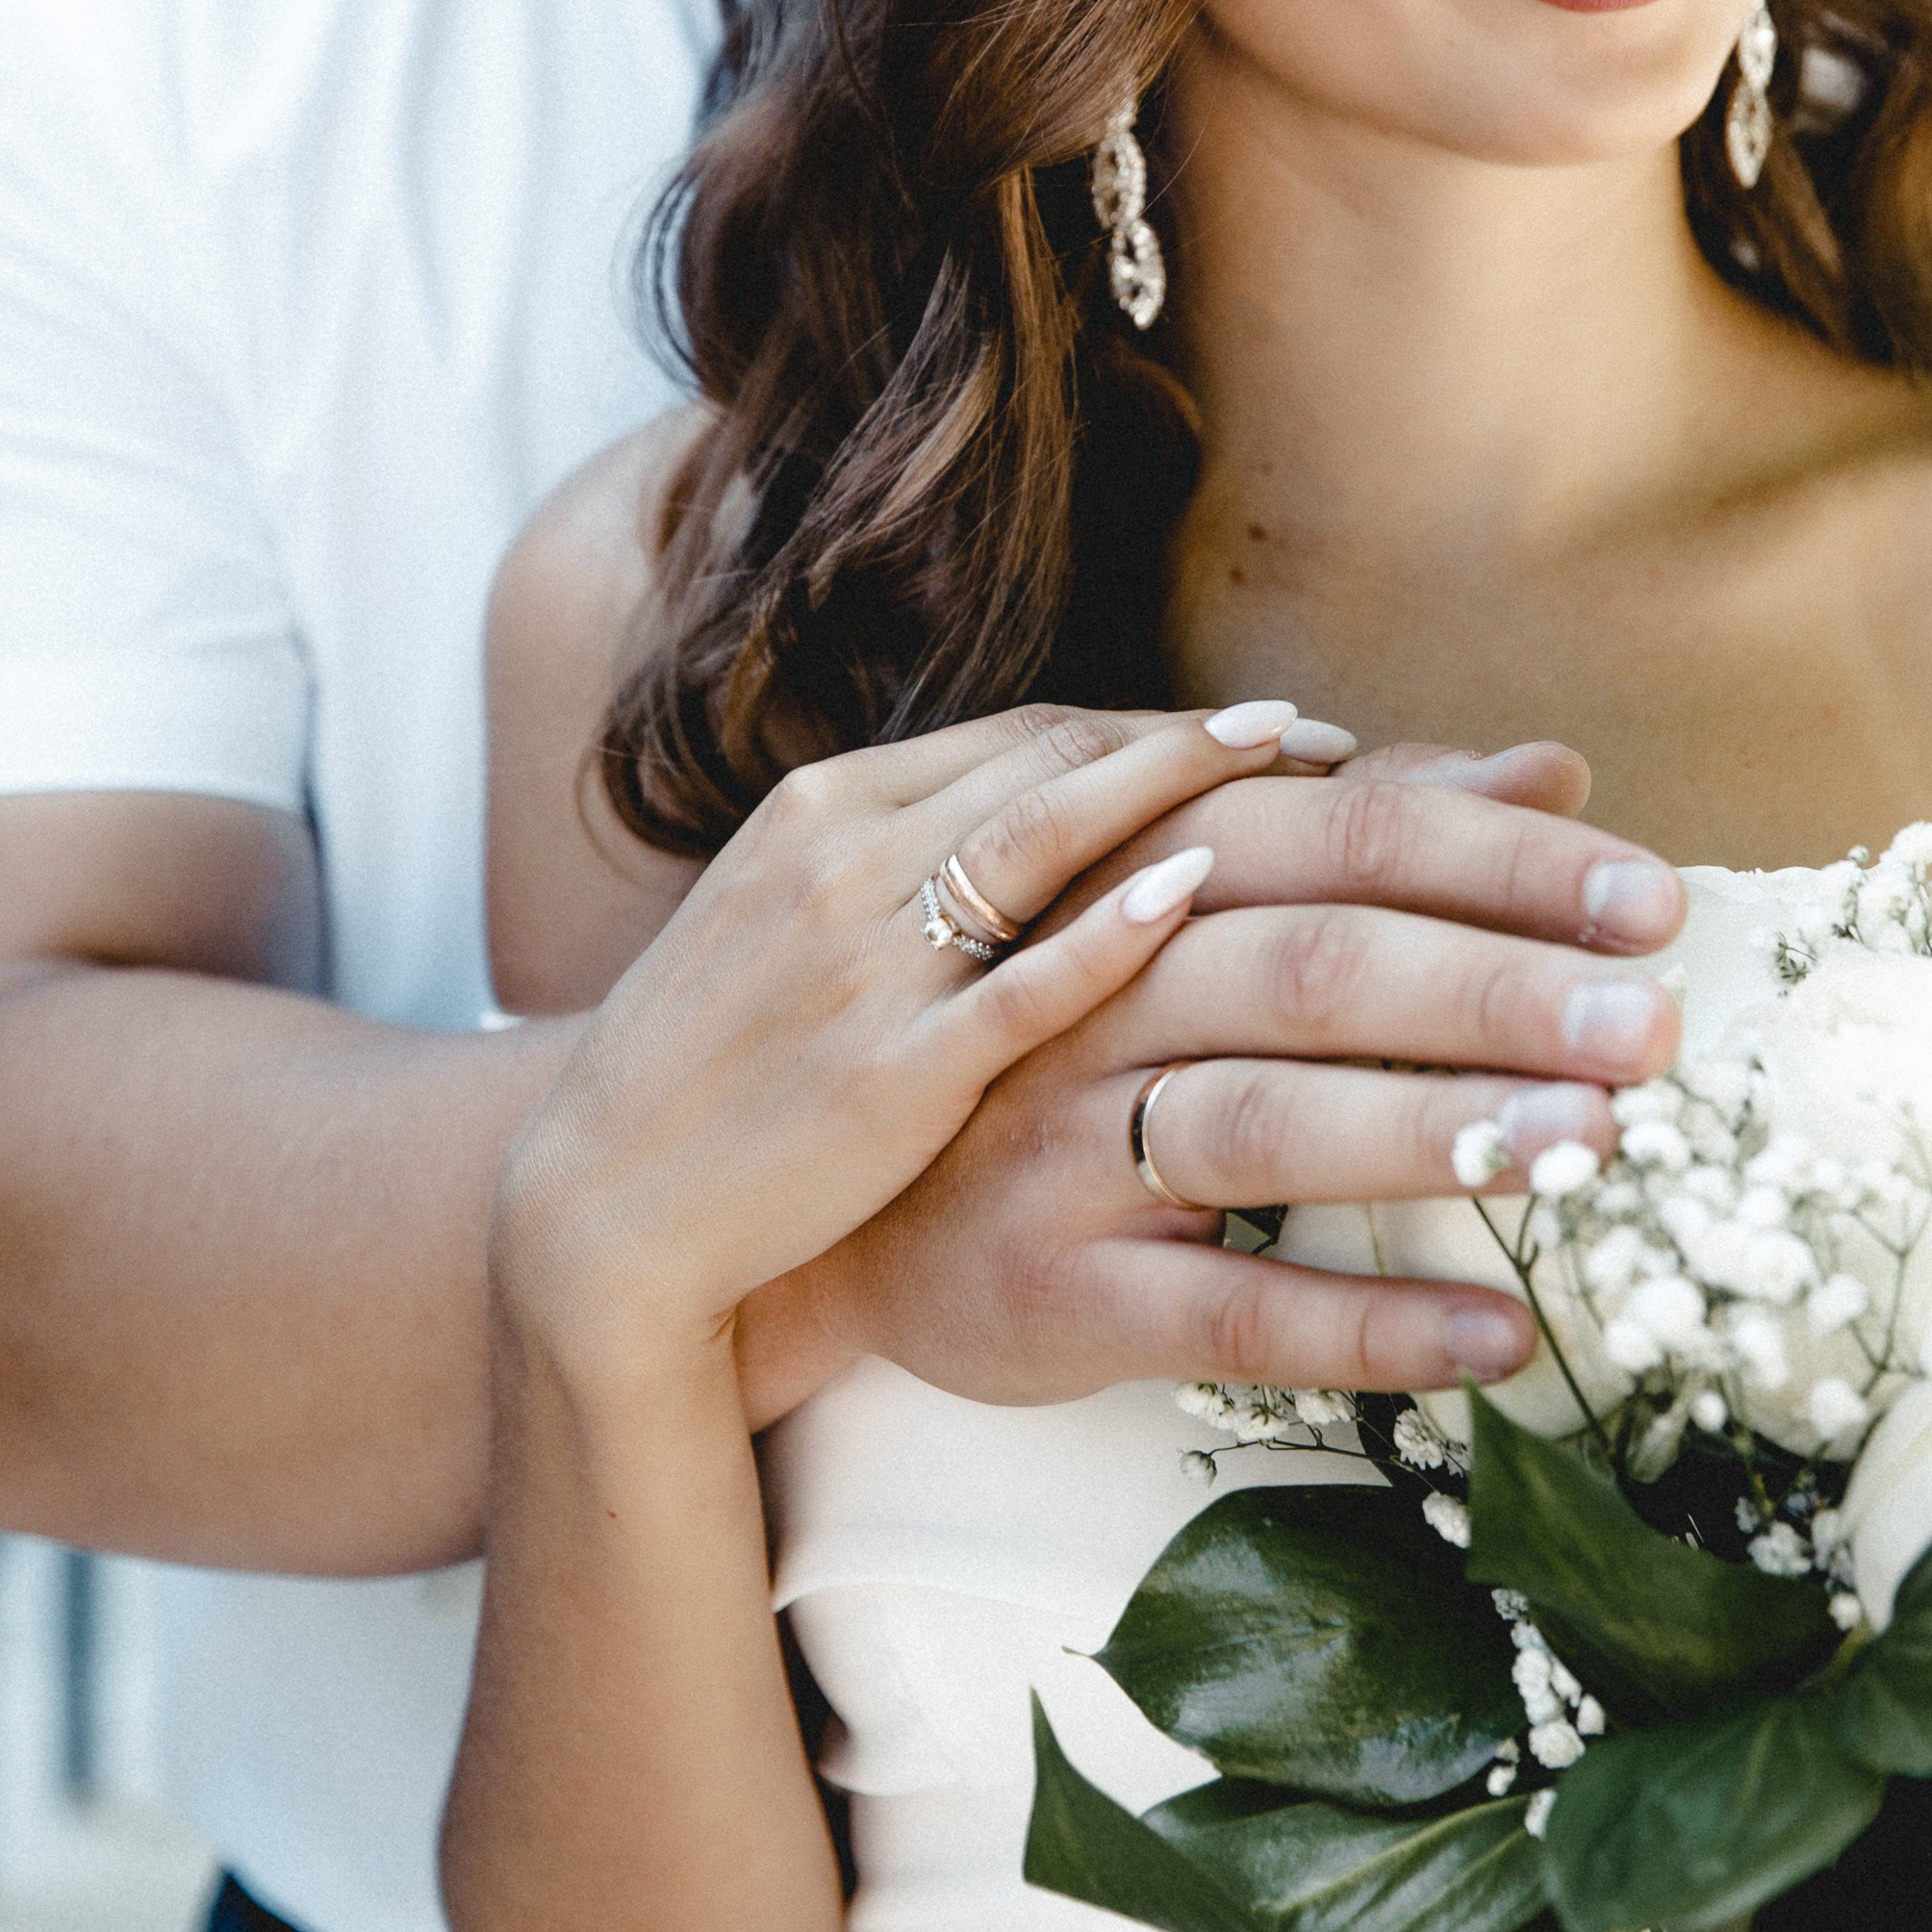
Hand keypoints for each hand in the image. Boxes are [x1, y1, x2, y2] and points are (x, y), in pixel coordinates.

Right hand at [498, 698, 1343, 1374]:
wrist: (604, 1208)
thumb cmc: (719, 1074)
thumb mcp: (798, 926)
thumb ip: (913, 865)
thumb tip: (1055, 830)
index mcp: (826, 808)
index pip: (1028, 732)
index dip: (1159, 722)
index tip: (1271, 727)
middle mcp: (845, 856)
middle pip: (1056, 759)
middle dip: (1200, 739)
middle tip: (1327, 734)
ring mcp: (864, 959)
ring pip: (1047, 835)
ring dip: (1183, 787)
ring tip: (1304, 767)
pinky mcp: (886, 1071)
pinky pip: (1015, 981)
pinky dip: (1105, 929)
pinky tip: (1196, 892)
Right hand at [769, 740, 1687, 1413]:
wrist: (806, 1211)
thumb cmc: (1029, 1040)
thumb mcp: (1169, 907)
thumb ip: (1357, 831)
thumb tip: (1555, 769)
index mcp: (1132, 872)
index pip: (1335, 834)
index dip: (1496, 860)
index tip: (1650, 896)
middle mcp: (1087, 988)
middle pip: (1311, 964)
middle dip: (1497, 989)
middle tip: (1656, 1024)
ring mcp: (1056, 1139)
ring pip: (1262, 1120)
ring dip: (1438, 1131)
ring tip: (1594, 1147)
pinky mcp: (1047, 1285)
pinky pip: (1220, 1312)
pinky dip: (1364, 1325)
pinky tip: (1497, 1332)